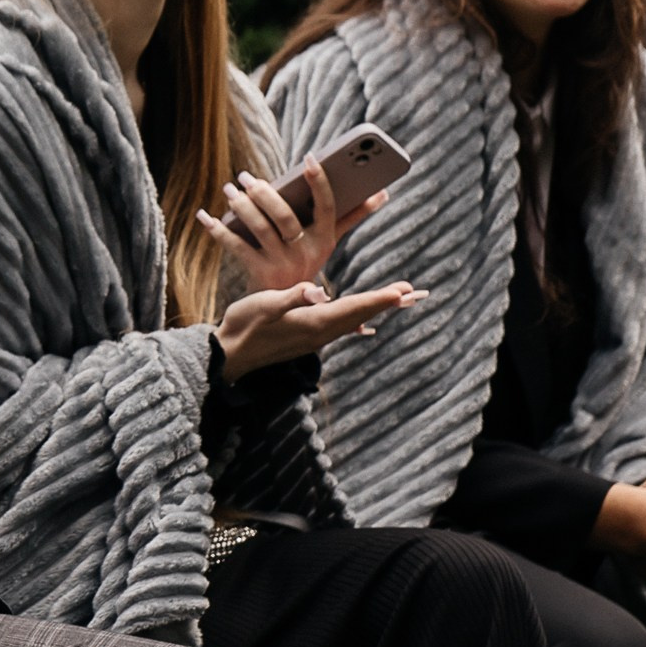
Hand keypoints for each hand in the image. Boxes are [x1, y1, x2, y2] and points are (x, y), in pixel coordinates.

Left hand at [198, 164, 389, 292]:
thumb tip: (383, 192)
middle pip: (285, 216)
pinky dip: (218, 230)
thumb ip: (353, 215)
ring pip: (260, 228)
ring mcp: (283, 265)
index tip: (309, 158)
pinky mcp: (260, 275)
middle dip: (265, 193)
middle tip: (245, 176)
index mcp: (324, 239)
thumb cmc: (307, 261)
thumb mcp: (330, 241)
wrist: (287, 310)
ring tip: (230, 190)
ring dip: (242, 207)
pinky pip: (237, 247)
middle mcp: (306, 253)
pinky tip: (205, 216)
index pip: (327, 207)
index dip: (320, 182)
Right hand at [214, 280, 422, 383]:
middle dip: (388, 304)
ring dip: (376, 310)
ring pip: (354, 322)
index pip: (354, 309)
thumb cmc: (243, 326)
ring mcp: (315, 338)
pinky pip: (342, 328)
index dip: (379, 299)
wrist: (228, 355)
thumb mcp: (264, 305)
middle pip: (362, 316)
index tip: (404, 291)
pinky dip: (358, 321)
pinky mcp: (307, 338)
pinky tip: (364, 326)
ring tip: (399, 301)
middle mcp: (320, 334)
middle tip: (417, 293)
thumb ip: (291, 298)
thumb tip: (317, 292)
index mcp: (313, 323)